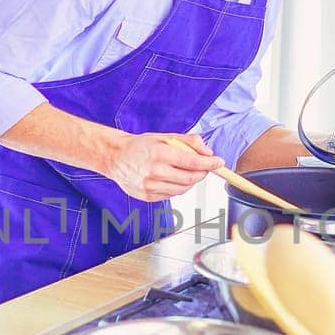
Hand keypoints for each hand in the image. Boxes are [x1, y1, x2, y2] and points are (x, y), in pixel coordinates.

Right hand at [105, 132, 221, 201]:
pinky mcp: (148, 197)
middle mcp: (155, 172)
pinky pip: (172, 195)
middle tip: (204, 167)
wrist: (116, 157)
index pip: (193, 162)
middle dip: (202, 173)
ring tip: (186, 171)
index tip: (219, 162)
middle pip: (191, 178)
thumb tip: (208, 152)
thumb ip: (189, 142)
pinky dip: (178, 187)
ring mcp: (151, 187)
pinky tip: (172, 178)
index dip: (209, 164)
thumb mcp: (165, 137)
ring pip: (183, 189)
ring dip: (191, 181)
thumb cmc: (141, 146)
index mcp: (160, 154)